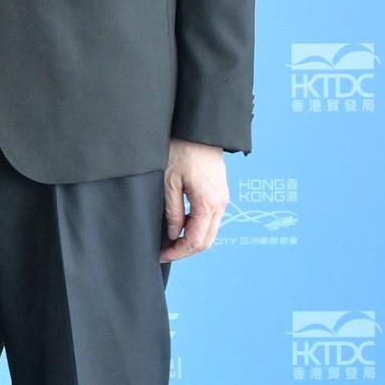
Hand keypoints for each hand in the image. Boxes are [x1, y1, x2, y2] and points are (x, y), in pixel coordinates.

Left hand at [162, 138, 228, 260]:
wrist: (200, 130)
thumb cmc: (182, 150)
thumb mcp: (169, 182)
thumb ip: (172, 211)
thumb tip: (173, 234)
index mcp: (207, 203)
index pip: (195, 241)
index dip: (177, 252)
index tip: (161, 255)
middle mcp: (220, 204)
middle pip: (206, 241)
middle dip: (185, 250)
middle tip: (164, 251)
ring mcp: (223, 199)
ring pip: (210, 231)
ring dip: (191, 239)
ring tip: (169, 239)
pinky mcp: (220, 193)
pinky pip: (211, 219)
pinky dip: (197, 227)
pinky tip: (180, 224)